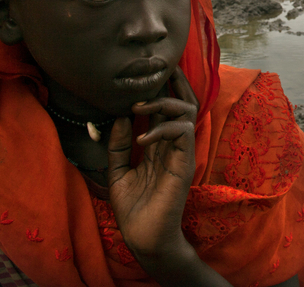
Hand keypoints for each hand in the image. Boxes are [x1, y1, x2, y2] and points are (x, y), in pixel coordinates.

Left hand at [106, 68, 199, 274]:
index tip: (151, 71)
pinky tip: (142, 137)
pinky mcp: (185, 162)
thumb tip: (119, 117)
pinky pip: (182, 133)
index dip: (163, 88)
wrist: (143, 237)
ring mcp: (181, 151)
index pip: (166, 108)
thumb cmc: (133, 208)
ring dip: (164, 102)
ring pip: (186, 111)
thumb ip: (117, 145)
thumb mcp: (117, 171)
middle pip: (184, 102)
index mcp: (159, 144)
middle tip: (163, 66)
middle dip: (176, 82)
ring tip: (138, 105)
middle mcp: (173, 143)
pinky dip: (162, 128)